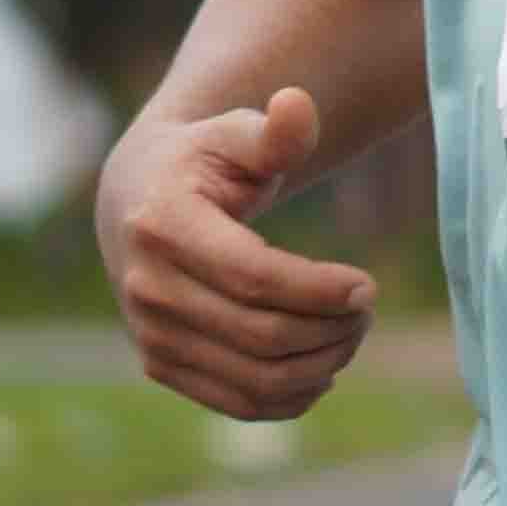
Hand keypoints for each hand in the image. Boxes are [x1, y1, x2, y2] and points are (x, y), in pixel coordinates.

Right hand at [94, 85, 377, 419]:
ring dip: (322, 364)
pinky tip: (322, 363)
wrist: (138, 202)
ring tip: (351, 330)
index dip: (320, 290)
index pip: (254, 278)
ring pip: (256, 378)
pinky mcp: (160, 366)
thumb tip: (297, 103)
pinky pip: (239, 403)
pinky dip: (293, 396)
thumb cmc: (206, 161)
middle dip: (332, 328)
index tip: (368, 286)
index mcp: (162, 225)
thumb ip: (276, 131)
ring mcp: (149, 334)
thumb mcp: (237, 134)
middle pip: (262, 335)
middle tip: (366, 307)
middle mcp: (146, 287)